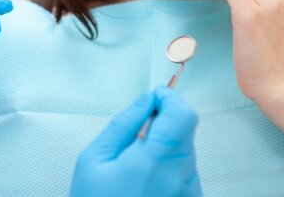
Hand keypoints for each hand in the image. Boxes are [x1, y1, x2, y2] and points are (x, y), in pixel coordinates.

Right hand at [70, 87, 200, 196]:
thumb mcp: (94, 159)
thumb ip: (124, 124)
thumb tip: (146, 100)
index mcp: (155, 162)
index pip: (183, 114)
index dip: (170, 98)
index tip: (154, 97)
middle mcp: (179, 177)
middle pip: (185, 130)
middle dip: (164, 123)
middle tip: (136, 135)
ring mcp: (189, 192)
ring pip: (185, 150)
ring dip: (165, 147)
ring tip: (135, 165)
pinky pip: (185, 172)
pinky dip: (168, 167)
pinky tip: (145, 181)